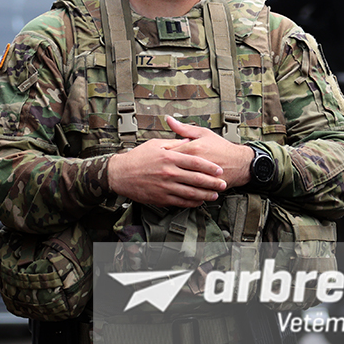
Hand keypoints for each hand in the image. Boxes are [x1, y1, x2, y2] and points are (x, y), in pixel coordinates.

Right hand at [107, 116, 227, 206]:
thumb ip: (174, 142)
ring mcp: (165, 186)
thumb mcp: (155, 144)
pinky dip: (192, 203)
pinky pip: (180, 202)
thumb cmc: (137, 157)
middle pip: (196, 178)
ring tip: (215, 194)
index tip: (219, 170)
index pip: (195, 162)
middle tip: (223, 184)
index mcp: (169, 157)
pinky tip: (199, 201)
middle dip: (212, 182)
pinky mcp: (160, 197)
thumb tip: (188, 140)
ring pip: (190, 192)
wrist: (120, 174)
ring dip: (205, 194)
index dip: (209, 167)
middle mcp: (169, 172)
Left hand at [163, 117, 255, 189]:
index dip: (160, 156)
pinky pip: (191, 191)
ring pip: (180, 182)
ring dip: (172, 182)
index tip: (154, 158)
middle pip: (172, 169)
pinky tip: (177, 190)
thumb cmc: (221, 147)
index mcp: (193, 148)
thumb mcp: (203, 133)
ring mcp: (201, 176)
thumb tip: (169, 119)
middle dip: (163, 170)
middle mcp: (196, 163)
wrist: (240, 163)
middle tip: (156, 171)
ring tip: (164, 181)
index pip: (169, 153)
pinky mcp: (206, 186)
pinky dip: (183, 191)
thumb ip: (184, 128)